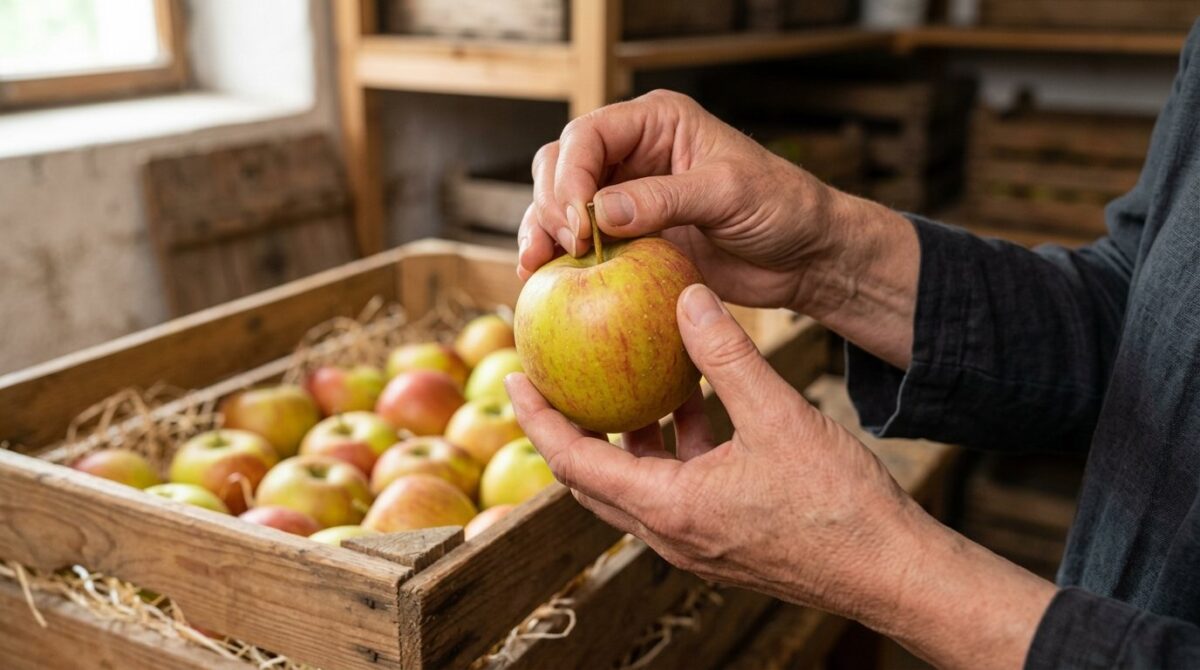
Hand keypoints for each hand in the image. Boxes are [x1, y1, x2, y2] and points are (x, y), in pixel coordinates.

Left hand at [505, 283, 917, 619]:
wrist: (889, 570)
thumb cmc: (837, 504)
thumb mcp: (778, 415)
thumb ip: (726, 354)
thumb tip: (686, 296)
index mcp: (669, 508)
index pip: (575, 462)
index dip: (539, 419)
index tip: (513, 379)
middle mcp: (671, 533)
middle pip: (593, 478)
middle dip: (568, 429)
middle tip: (553, 380)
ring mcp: (695, 542)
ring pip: (637, 484)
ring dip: (626, 436)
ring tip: (624, 381)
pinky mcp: (722, 540)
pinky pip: (675, 489)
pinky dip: (670, 449)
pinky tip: (694, 404)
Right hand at [518, 89, 849, 312]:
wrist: (803, 254)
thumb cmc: (780, 208)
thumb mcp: (726, 194)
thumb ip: (664, 199)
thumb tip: (599, 213)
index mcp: (656, 122)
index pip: (589, 135)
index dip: (572, 175)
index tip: (579, 222)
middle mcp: (633, 153)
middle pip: (561, 165)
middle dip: (552, 203)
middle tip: (567, 246)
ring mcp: (626, 196)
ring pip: (559, 204)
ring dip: (543, 231)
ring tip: (537, 266)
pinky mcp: (628, 237)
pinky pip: (580, 243)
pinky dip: (559, 259)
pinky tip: (545, 281)